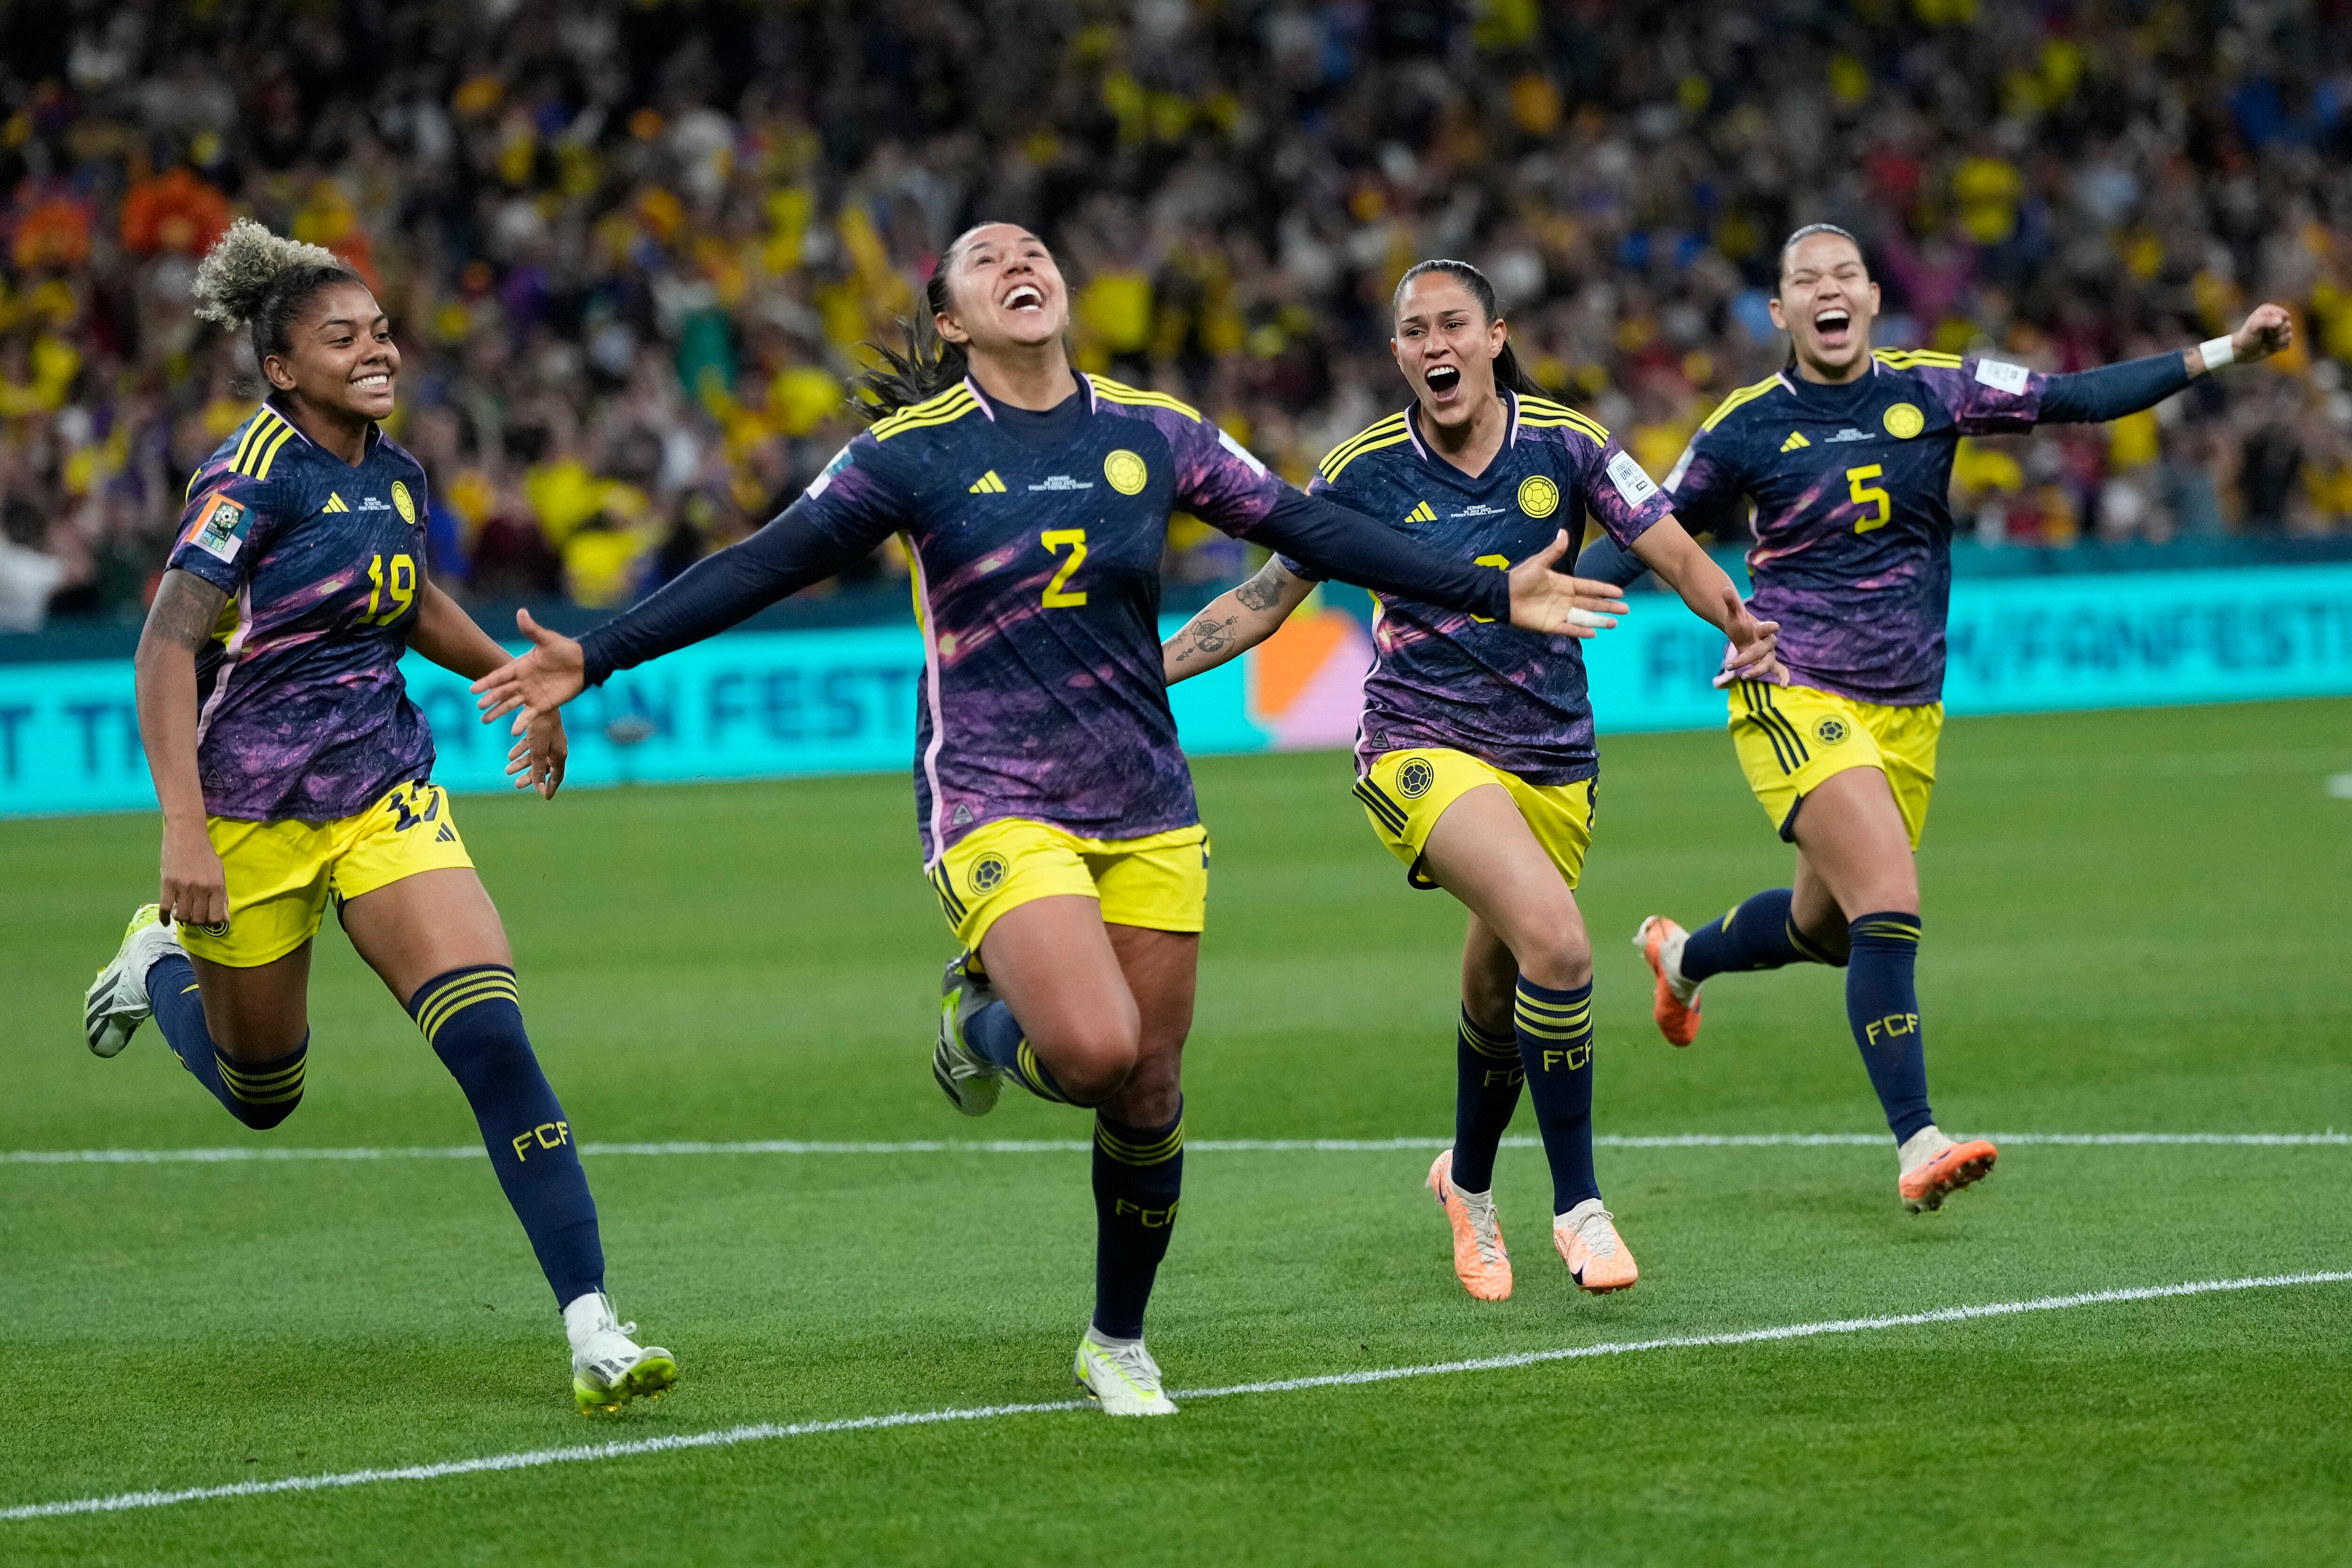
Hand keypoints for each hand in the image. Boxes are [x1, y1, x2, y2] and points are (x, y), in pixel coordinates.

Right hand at [158, 819, 227, 928]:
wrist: (187, 834)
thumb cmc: (205, 854)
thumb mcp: (219, 874)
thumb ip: (222, 896)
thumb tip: (224, 919)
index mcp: (217, 887)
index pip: (216, 917)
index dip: (212, 922)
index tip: (208, 919)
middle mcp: (201, 889)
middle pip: (198, 919)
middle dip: (197, 922)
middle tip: (194, 916)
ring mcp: (183, 887)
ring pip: (182, 916)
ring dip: (182, 919)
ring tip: (182, 913)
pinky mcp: (167, 884)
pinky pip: (164, 908)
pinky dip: (165, 918)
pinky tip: (166, 921)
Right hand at [472, 609, 585, 732]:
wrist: (584, 663)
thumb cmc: (565, 649)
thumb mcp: (547, 639)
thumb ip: (532, 630)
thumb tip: (521, 612)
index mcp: (521, 666)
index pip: (500, 675)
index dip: (486, 682)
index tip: (473, 689)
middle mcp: (523, 681)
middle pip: (502, 691)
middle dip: (490, 699)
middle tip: (478, 706)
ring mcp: (532, 694)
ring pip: (511, 704)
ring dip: (498, 712)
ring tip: (485, 721)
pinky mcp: (543, 705)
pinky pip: (530, 715)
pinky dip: (522, 723)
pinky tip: (513, 732)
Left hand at [505, 705, 568, 798]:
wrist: (539, 703)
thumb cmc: (541, 728)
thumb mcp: (538, 751)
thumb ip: (538, 770)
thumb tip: (539, 790)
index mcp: (559, 755)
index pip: (557, 777)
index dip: (550, 787)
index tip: (544, 797)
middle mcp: (556, 749)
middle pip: (543, 768)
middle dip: (530, 776)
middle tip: (517, 785)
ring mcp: (548, 740)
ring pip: (535, 756)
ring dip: (521, 763)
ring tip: (507, 770)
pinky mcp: (541, 732)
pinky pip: (531, 745)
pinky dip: (521, 750)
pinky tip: (510, 754)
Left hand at [1504, 531, 1629, 638]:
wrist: (1503, 595)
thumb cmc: (1520, 578)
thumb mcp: (1539, 562)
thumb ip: (1554, 551)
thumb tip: (1564, 532)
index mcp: (1565, 584)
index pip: (1589, 587)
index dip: (1604, 590)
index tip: (1620, 592)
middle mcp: (1565, 599)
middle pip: (1591, 603)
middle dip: (1608, 606)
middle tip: (1626, 610)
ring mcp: (1559, 613)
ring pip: (1584, 617)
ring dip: (1599, 620)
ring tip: (1614, 623)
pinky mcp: (1551, 625)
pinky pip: (1569, 628)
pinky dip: (1581, 630)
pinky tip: (1594, 633)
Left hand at [1709, 584, 1785, 687]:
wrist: (1743, 632)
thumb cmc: (1739, 623)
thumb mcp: (1733, 614)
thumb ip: (1731, 603)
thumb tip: (1724, 588)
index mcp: (1761, 628)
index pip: (1767, 627)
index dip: (1770, 627)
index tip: (1775, 626)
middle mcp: (1768, 641)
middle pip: (1762, 650)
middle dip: (1746, 658)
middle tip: (1729, 665)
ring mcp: (1769, 653)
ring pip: (1769, 663)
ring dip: (1758, 671)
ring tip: (1745, 677)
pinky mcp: (1768, 662)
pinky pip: (1779, 670)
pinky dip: (1783, 677)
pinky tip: (1785, 687)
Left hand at [2233, 303, 2292, 364]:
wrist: (2242, 352)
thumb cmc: (2246, 336)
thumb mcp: (2253, 326)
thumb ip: (2266, 321)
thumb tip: (2280, 321)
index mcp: (2270, 311)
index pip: (2284, 315)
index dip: (2277, 323)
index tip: (2264, 327)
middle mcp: (2277, 319)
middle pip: (2288, 325)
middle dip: (2276, 333)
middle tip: (2265, 334)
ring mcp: (2280, 331)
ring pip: (2288, 336)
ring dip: (2276, 341)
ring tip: (2266, 341)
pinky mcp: (2282, 342)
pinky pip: (2287, 345)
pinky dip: (2278, 347)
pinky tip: (2270, 346)